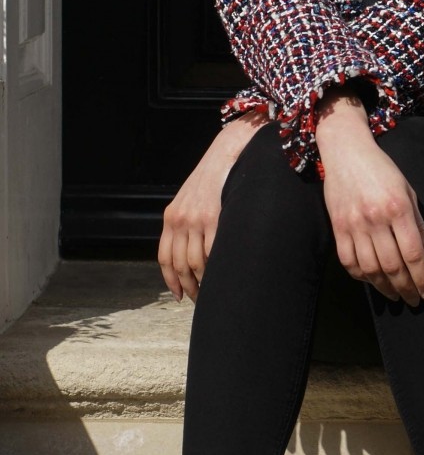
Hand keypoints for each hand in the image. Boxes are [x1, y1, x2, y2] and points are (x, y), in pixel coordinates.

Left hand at [158, 110, 266, 303]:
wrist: (226, 154)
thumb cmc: (212, 179)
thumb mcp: (190, 200)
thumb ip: (186, 223)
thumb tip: (190, 252)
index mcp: (171, 217)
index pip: (165, 257)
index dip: (170, 280)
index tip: (179, 295)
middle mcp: (180, 220)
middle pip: (179, 264)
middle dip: (187, 287)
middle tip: (197, 300)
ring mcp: (197, 219)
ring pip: (195, 263)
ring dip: (202, 282)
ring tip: (211, 291)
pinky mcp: (215, 217)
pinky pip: (212, 252)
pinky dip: (215, 268)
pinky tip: (220, 276)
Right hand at [316, 93, 423, 307]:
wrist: (347, 152)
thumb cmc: (383, 170)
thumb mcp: (409, 192)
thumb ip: (420, 226)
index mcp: (398, 208)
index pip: (414, 254)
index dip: (423, 279)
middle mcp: (376, 218)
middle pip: (393, 266)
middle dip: (406, 288)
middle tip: (414, 300)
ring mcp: (354, 224)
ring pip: (370, 268)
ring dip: (385, 288)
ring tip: (396, 296)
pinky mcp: (337, 227)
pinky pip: (348, 261)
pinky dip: (361, 276)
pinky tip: (372, 280)